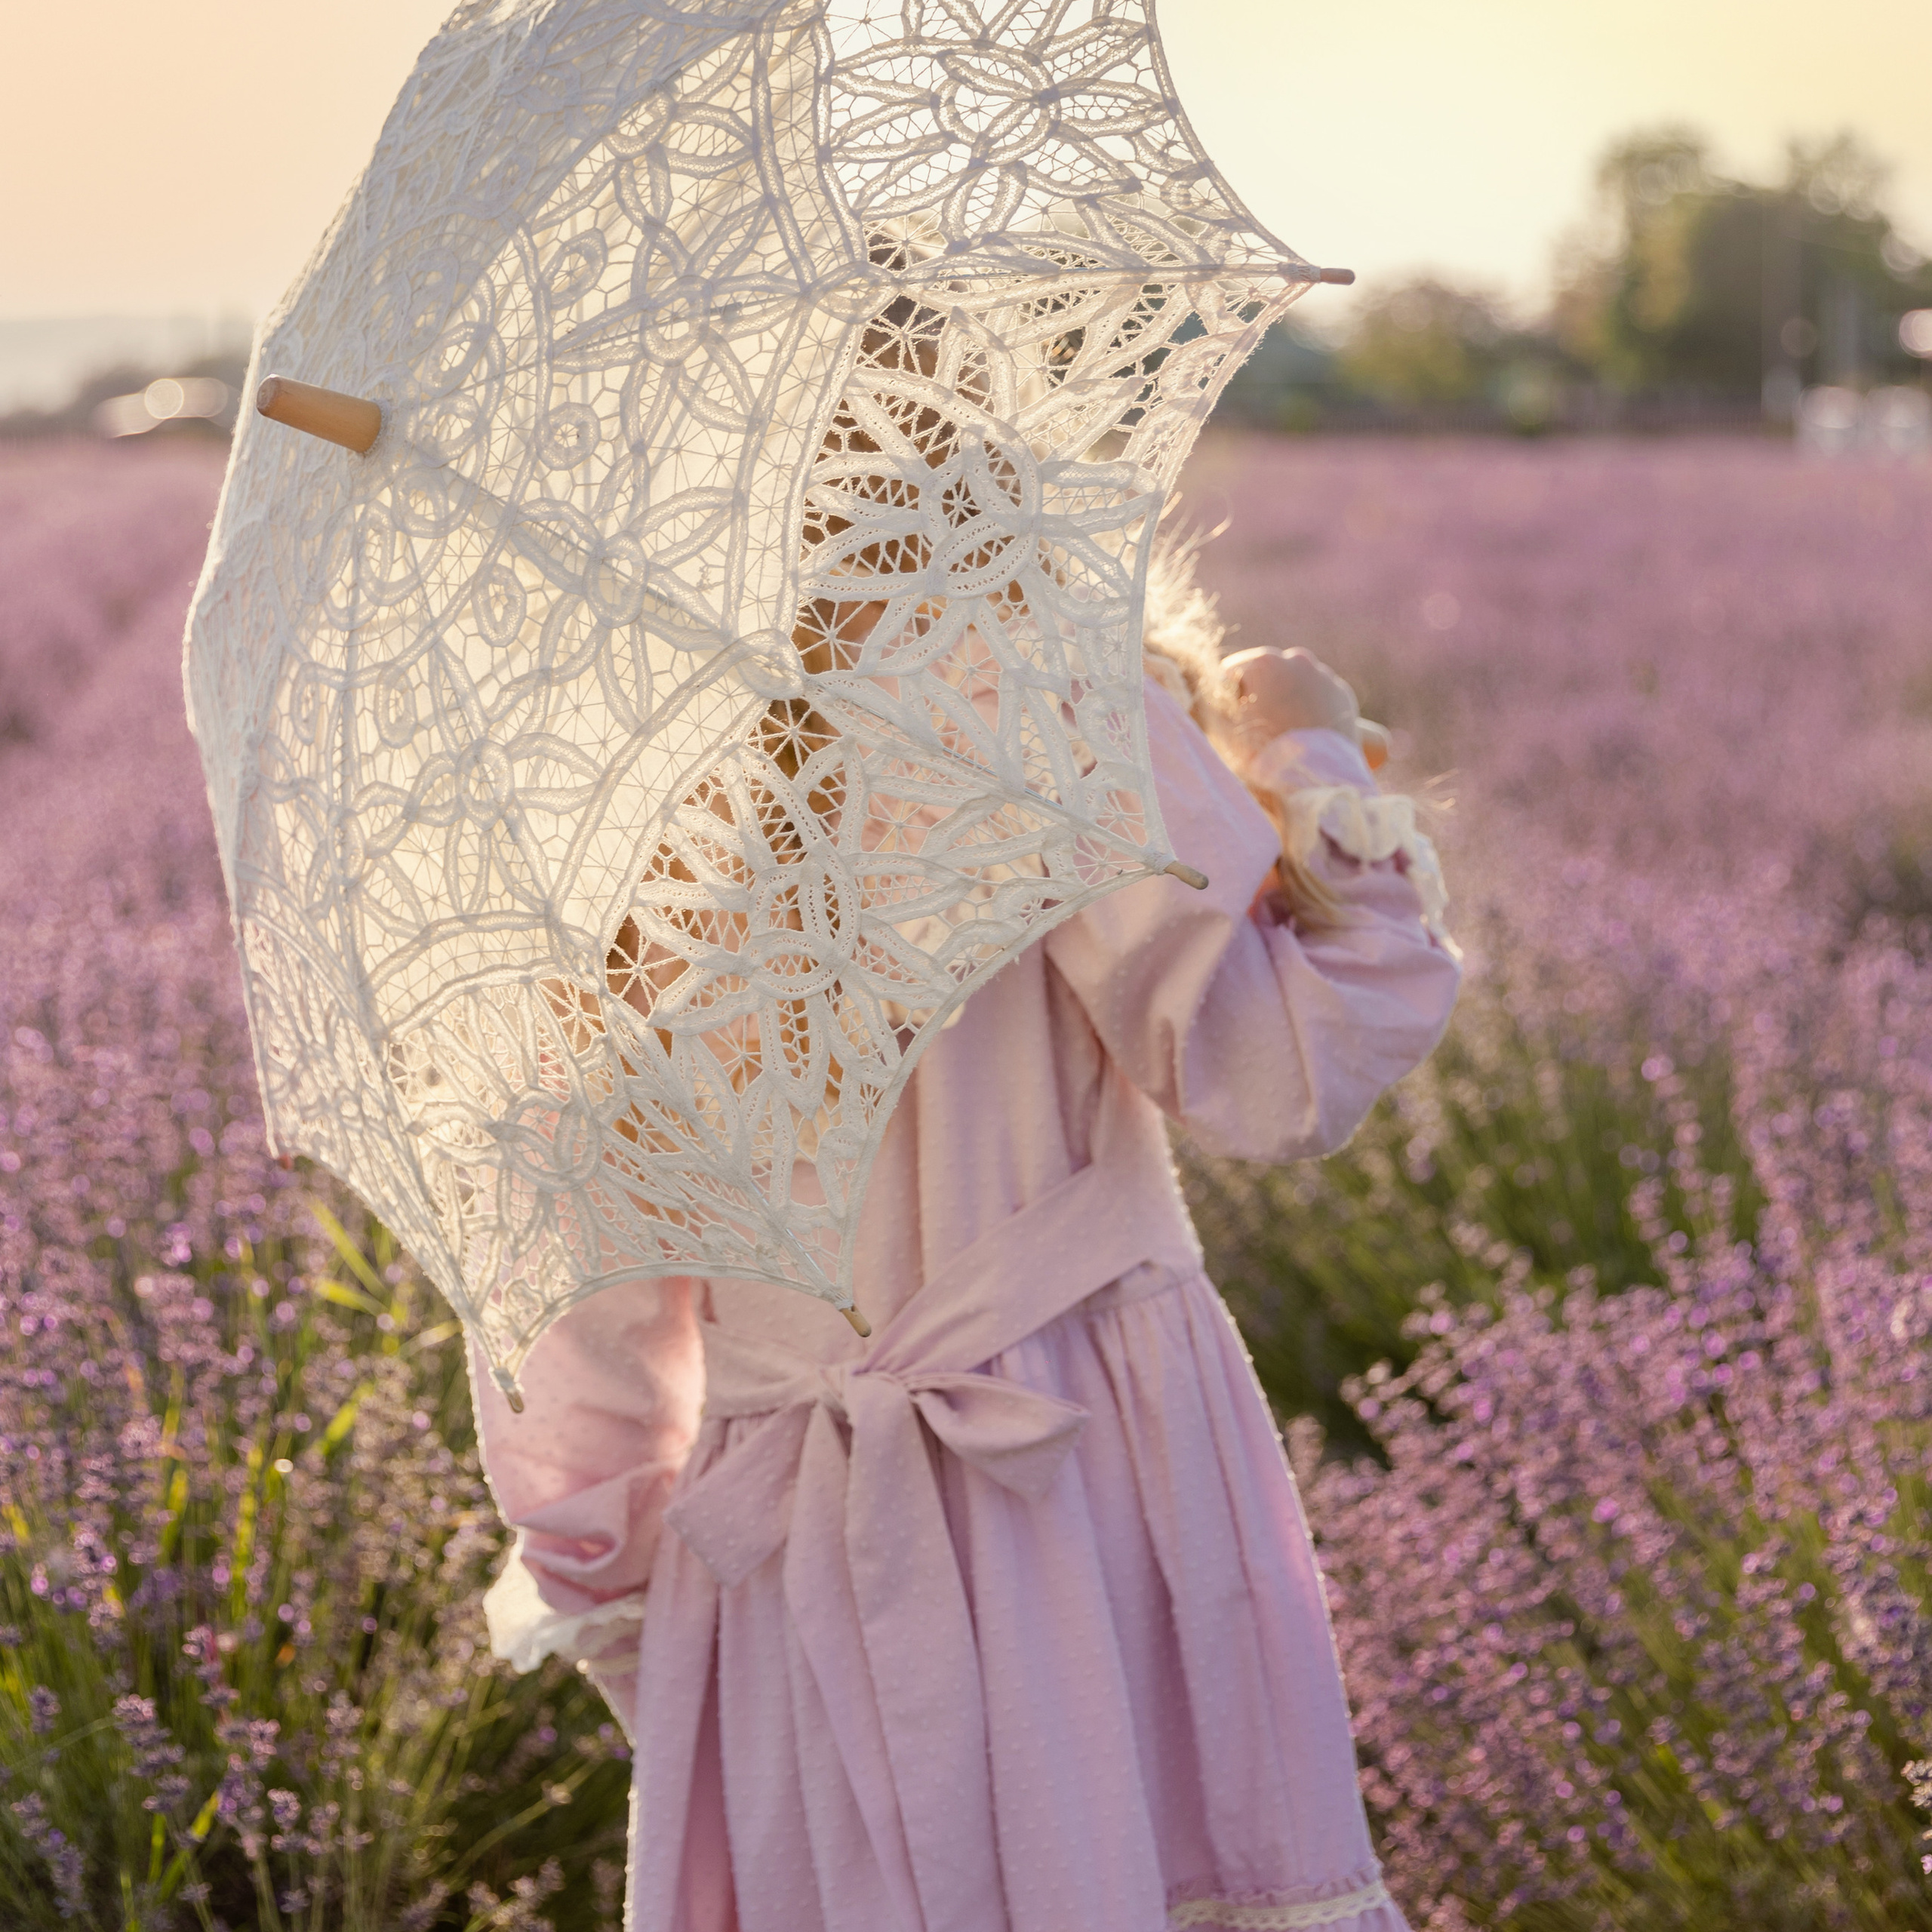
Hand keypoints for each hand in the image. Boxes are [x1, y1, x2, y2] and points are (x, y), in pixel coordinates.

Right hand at [1220, 647, 1388, 769]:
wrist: (1315, 783)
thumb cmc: (1262, 757)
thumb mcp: (1220, 731)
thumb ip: (1207, 702)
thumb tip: (1203, 690)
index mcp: (1264, 662)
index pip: (1232, 673)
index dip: (1227, 698)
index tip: (1230, 722)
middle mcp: (1297, 659)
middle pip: (1266, 675)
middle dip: (1259, 696)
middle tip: (1256, 730)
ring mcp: (1324, 676)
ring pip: (1294, 683)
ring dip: (1284, 700)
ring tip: (1282, 734)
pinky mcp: (1343, 695)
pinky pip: (1317, 696)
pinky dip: (1309, 708)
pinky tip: (1302, 733)